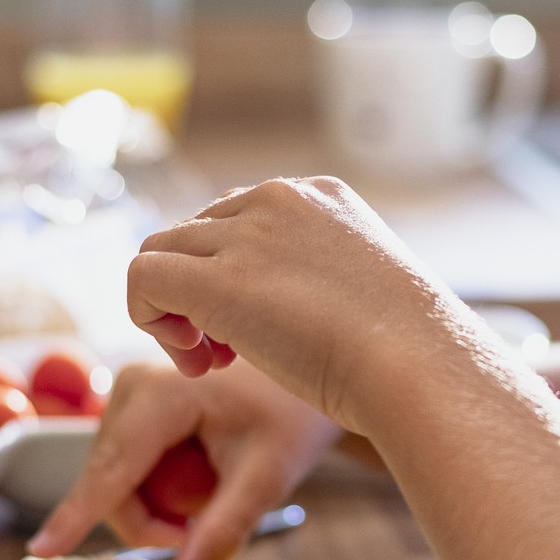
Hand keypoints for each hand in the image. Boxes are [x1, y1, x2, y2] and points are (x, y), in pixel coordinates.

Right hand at [27, 358, 340, 559]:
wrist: (307, 371)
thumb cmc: (292, 417)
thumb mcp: (265, 477)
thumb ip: (222, 530)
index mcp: (160, 394)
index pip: (111, 471)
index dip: (78, 516)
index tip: (40, 552)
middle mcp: (130, 387)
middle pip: (113, 487)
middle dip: (157, 522)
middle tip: (210, 527)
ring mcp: (126, 395)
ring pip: (118, 486)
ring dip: (161, 508)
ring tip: (216, 484)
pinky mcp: (131, 409)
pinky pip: (127, 473)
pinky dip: (160, 489)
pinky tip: (199, 471)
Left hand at [126, 176, 482, 436]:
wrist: (417, 364)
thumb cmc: (407, 351)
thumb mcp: (368, 294)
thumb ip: (323, 283)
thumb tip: (290, 312)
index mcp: (320, 196)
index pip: (239, 216)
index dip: (232, 274)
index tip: (254, 329)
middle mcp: (279, 198)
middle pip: (195, 232)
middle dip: (200, 295)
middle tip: (226, 355)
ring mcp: (246, 233)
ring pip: (163, 251)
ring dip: (174, 310)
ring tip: (210, 362)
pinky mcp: (216, 277)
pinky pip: (142, 277)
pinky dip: (149, 319)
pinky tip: (195, 361)